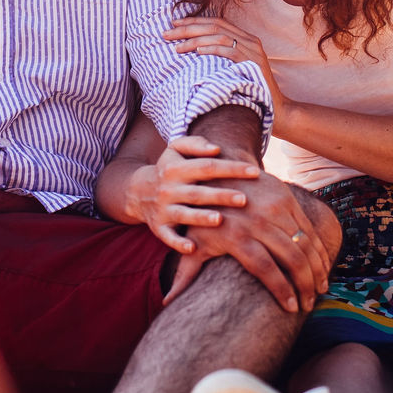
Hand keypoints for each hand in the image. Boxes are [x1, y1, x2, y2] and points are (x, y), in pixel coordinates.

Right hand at [123, 135, 262, 252]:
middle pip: (198, 192)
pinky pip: (168, 237)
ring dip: (201, 218)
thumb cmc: (169, 169)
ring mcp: (164, 209)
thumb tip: (216, 149)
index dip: (231, 169)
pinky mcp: (159, 227)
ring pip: (184, 214)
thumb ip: (195, 144)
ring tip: (220, 219)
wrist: (138, 192)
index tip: (254, 172)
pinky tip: (193, 248)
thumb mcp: (175, 150)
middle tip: (244, 199)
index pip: (207, 167)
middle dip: (221, 196)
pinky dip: (179, 243)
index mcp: (176, 169)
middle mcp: (169, 189)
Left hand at [164, 17, 281, 103]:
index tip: (174, 24)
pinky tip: (197, 52)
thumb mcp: (235, 69)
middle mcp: (250, 40)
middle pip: (215, 26)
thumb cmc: (250, 90)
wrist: (276, 109)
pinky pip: (229, 51)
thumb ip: (221, 57)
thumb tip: (193, 51)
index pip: (217, 23)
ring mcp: (253, 51)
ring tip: (176, 47)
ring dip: (195, 40)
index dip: (194, 21)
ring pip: (219, 36)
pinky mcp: (253, 63)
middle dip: (188, 28)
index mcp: (246, 38)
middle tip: (167, 34)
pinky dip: (212, 49)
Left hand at [164, 168, 331, 313]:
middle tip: (309, 306)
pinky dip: (319, 249)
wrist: (216, 170)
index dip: (281, 291)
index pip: (266, 269)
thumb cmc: (202, 215)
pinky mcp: (286, 198)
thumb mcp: (192, 241)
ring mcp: (275, 207)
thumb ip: (184, 273)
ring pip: (305, 243)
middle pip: (292, 258)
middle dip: (305, 285)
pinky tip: (322, 267)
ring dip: (317, 269)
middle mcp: (259, 221)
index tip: (291, 309)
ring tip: (320, 290)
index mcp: (237, 236)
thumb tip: (168, 303)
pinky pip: (309, 228)